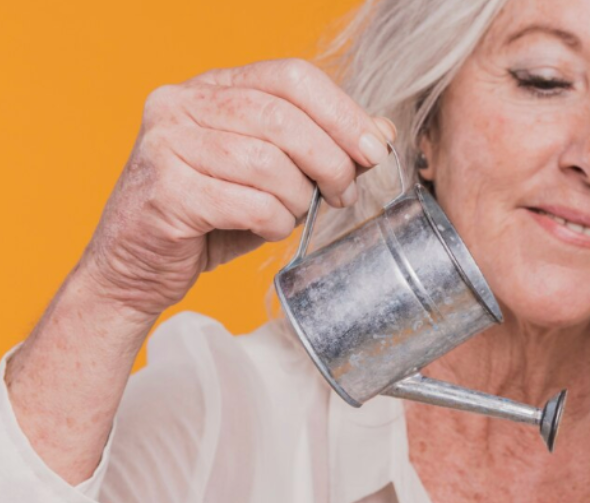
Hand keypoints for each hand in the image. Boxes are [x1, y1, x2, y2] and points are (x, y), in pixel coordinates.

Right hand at [82, 58, 395, 317]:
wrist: (138, 268)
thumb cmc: (211, 219)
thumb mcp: (275, 178)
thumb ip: (322, 149)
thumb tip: (381, 132)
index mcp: (211, 87)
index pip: (291, 76)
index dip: (342, 113)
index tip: (374, 151)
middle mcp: (181, 103)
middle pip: (282, 117)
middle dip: (331, 160)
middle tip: (345, 193)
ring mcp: (165, 143)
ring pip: (266, 162)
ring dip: (297, 197)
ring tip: (294, 215)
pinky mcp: (164, 189)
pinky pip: (247, 203)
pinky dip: (272, 221)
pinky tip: (267, 228)